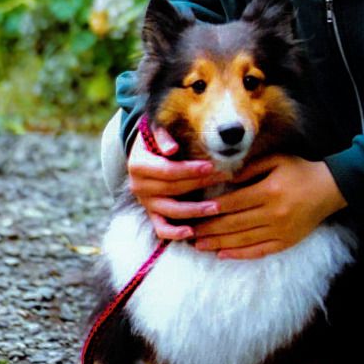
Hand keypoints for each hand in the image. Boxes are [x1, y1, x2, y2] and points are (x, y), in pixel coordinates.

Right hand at [127, 123, 229, 239]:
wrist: (146, 151)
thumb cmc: (157, 138)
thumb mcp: (156, 129)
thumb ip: (163, 135)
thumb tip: (172, 149)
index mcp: (138, 165)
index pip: (167, 171)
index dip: (189, 170)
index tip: (211, 166)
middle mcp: (139, 186)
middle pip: (172, 189)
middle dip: (200, 184)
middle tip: (224, 179)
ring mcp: (146, 202)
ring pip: (170, 211)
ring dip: (194, 211)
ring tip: (216, 207)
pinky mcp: (152, 213)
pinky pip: (161, 229)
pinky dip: (175, 233)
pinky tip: (192, 232)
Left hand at [191, 155, 346, 260]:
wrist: (330, 189)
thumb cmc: (300, 171)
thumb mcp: (276, 160)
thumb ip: (250, 168)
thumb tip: (225, 179)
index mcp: (269, 191)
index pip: (234, 202)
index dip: (212, 208)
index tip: (194, 211)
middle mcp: (274, 213)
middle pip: (234, 224)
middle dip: (209, 229)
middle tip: (188, 232)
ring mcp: (280, 231)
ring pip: (243, 240)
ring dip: (218, 244)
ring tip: (199, 245)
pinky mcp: (286, 242)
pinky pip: (259, 251)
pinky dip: (239, 254)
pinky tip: (222, 254)